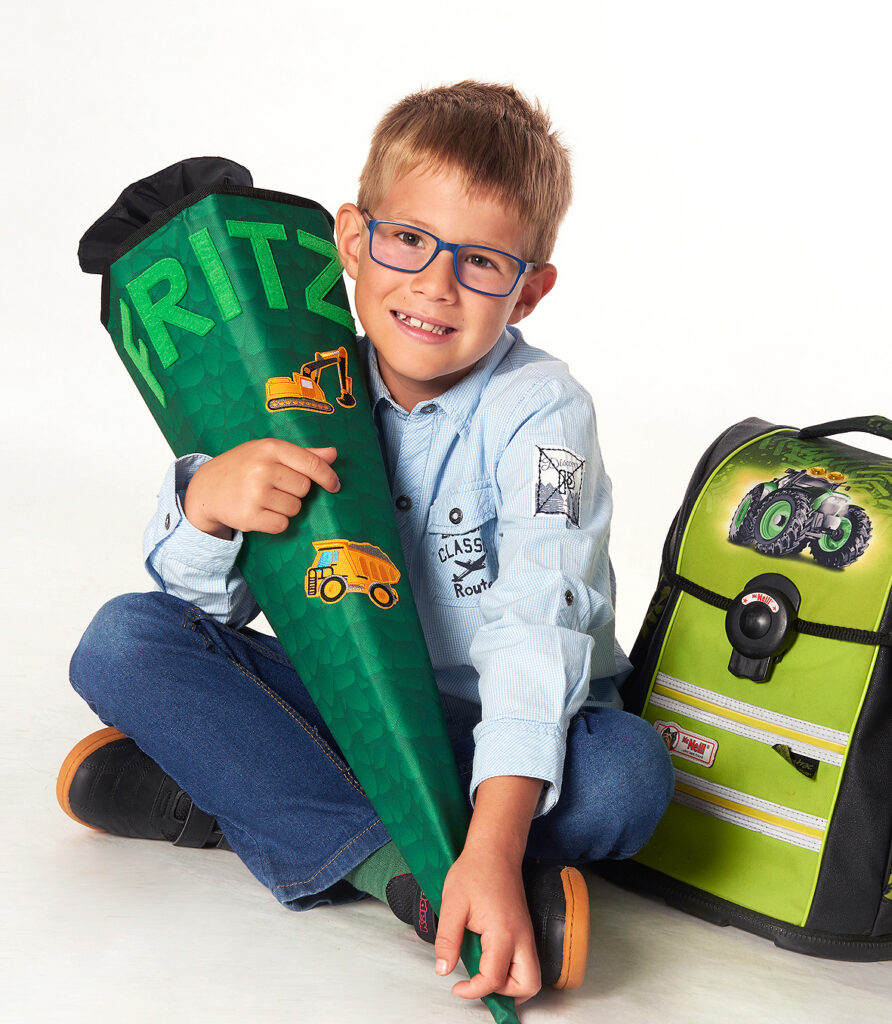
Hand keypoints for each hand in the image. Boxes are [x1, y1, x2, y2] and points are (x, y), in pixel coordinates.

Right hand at [184, 439, 339, 537]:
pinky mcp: (249, 516)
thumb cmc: (243, 467)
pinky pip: (282, 525)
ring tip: (265, 499)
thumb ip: (302, 454)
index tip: (334, 486)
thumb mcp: (268, 452)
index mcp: (270, 448)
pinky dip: (276, 522)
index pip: (312, 463)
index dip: (328, 477)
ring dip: (285, 508)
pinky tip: (260, 512)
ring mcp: (255, 493)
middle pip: (305, 488)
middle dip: (295, 491)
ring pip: (295, 508)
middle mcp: (263, 468)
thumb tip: (333, 454)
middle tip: (274, 488)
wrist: (206, 488)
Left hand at [434, 848, 540, 1005]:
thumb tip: (444, 969)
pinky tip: (489, 958)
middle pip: (528, 985)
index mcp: (503, 932)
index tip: (456, 986)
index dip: (473, 990)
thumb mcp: (452, 905)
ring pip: (531, 975)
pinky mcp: (524, 930)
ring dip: (510, 984)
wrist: (494, 850)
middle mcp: (522, 937)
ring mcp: (526, 933)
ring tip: (484, 973)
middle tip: (479, 984)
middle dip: (504, 994)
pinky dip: (512, 970)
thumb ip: (447, 941)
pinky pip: (525, 961)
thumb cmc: (474, 871)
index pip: (494, 978)